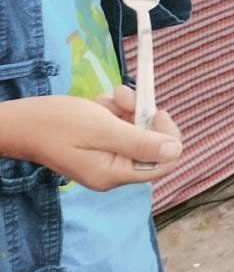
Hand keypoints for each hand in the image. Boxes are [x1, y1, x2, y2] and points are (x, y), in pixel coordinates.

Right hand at [0, 88, 183, 190]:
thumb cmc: (56, 124)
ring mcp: (105, 159)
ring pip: (134, 129)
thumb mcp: (102, 129)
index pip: (164, 163)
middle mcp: (113, 171)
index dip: (167, 135)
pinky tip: (98, 104)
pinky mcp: (98, 146)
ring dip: (125, 109)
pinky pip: (118, 126)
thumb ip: (139, 141)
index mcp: (115, 174)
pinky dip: (113, 111)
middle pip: (150, 142)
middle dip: (140, 115)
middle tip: (122, 97)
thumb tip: (176, 151)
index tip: (156, 111)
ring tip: (104, 100)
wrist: (20, 122)